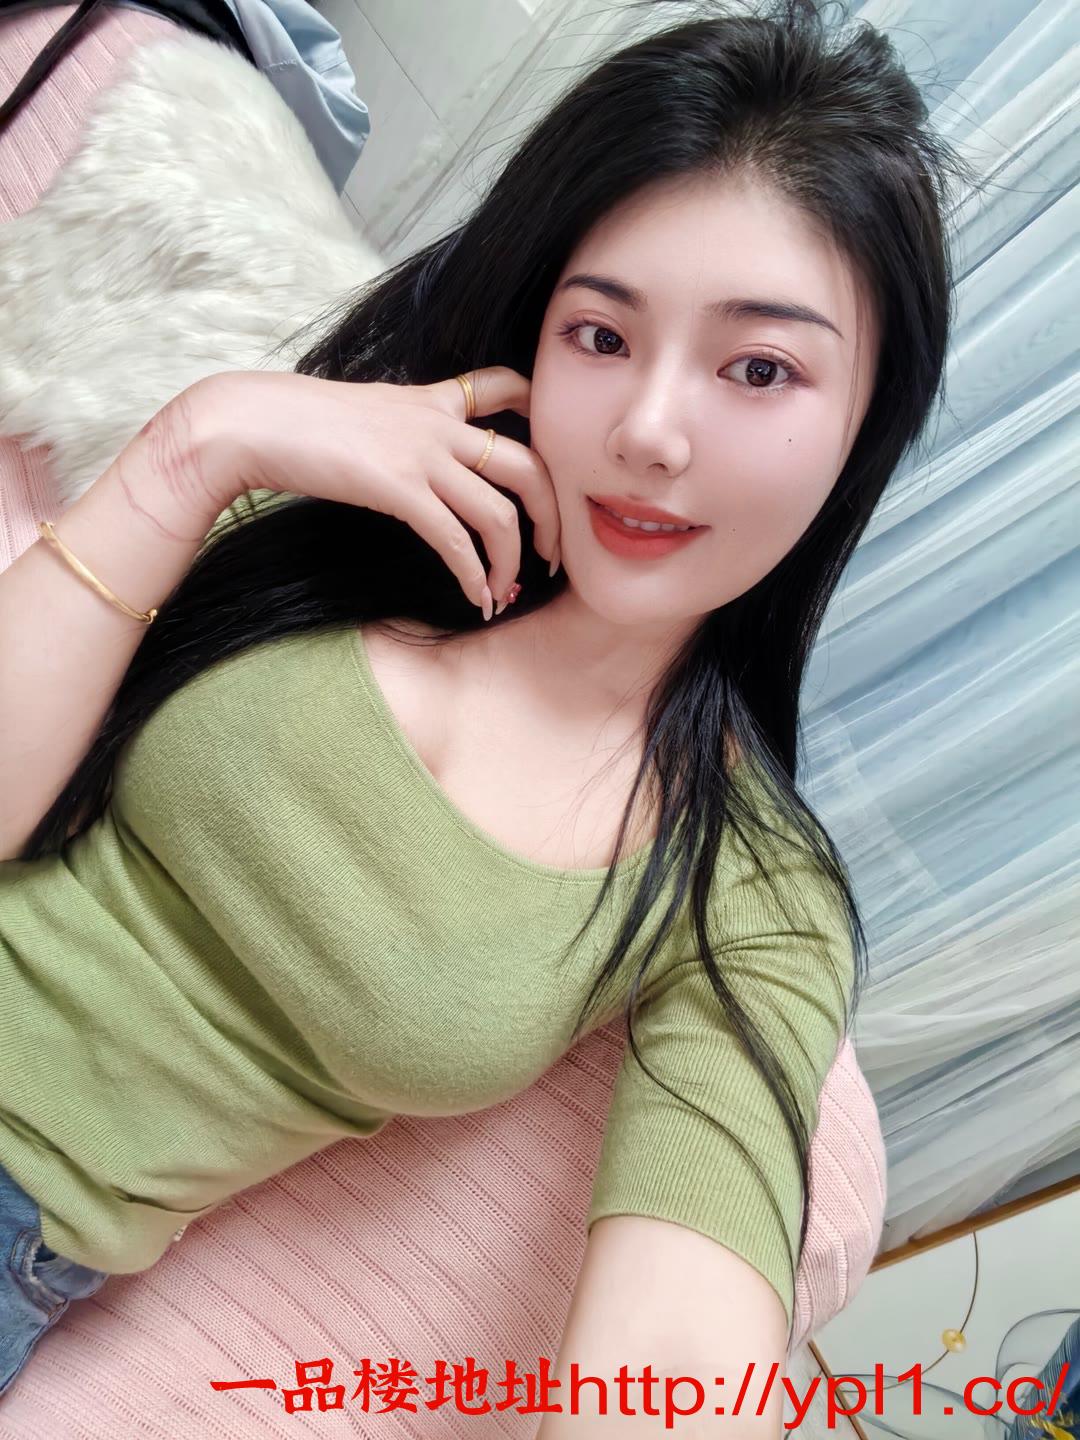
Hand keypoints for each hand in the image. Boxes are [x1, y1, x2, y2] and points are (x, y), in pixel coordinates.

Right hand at [186, 366, 560, 614]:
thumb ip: (399, 431)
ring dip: (511, 562)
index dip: (540, 415)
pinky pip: (456, 540)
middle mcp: (439, 423)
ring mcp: (422, 455)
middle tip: (551, 553)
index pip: (505, 385)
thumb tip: (404, 462)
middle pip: (528, 464)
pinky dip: (473, 574)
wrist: (252, 422)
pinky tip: (474, 598)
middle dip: (552, 515)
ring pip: (500, 512)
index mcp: (431, 399)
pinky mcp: (400, 488)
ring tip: (505, 593)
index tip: (552, 459)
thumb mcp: (363, 413)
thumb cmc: (294, 422)